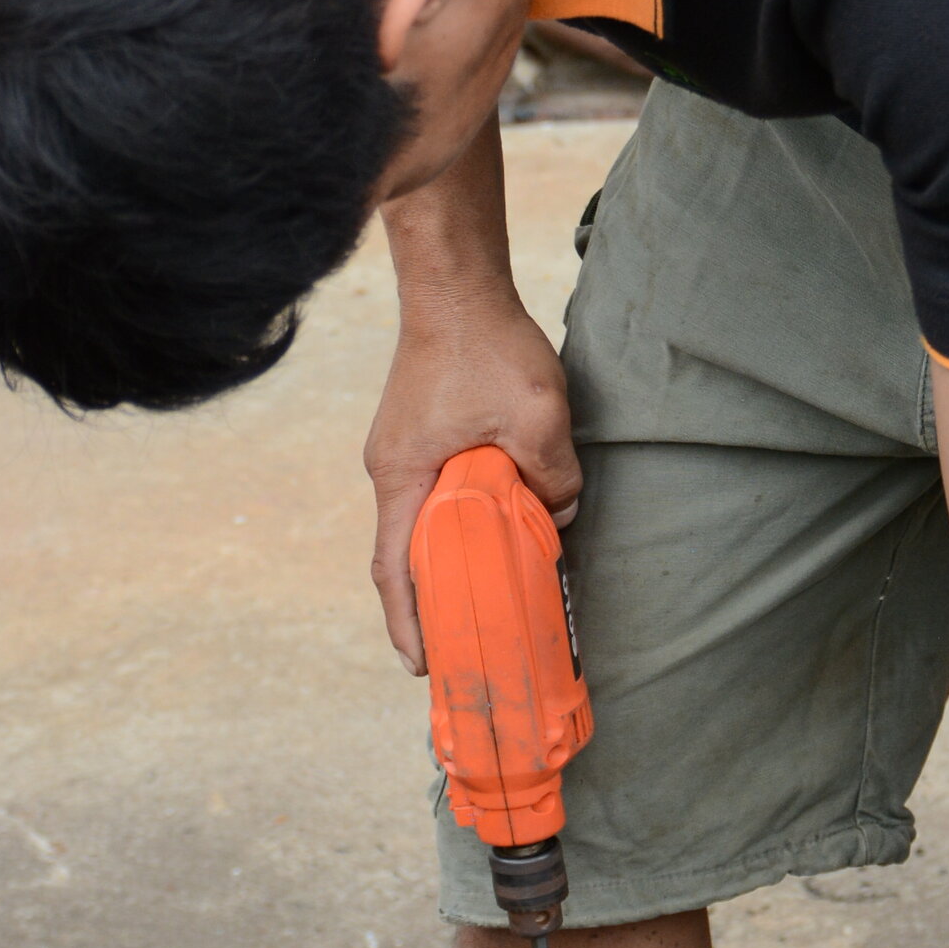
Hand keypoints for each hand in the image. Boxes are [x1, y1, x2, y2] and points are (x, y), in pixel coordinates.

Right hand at [365, 298, 579, 670]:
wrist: (456, 281)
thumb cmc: (485, 344)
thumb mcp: (538, 416)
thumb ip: (553, 477)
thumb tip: (558, 516)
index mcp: (403, 476)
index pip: (396, 570)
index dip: (407, 623)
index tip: (421, 666)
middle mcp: (391, 470)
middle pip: (404, 554)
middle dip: (428, 606)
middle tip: (460, 649)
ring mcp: (401, 450)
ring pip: (421, 524)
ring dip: (446, 562)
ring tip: (482, 599)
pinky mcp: (419, 432)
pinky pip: (433, 494)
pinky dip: (455, 524)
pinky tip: (491, 534)